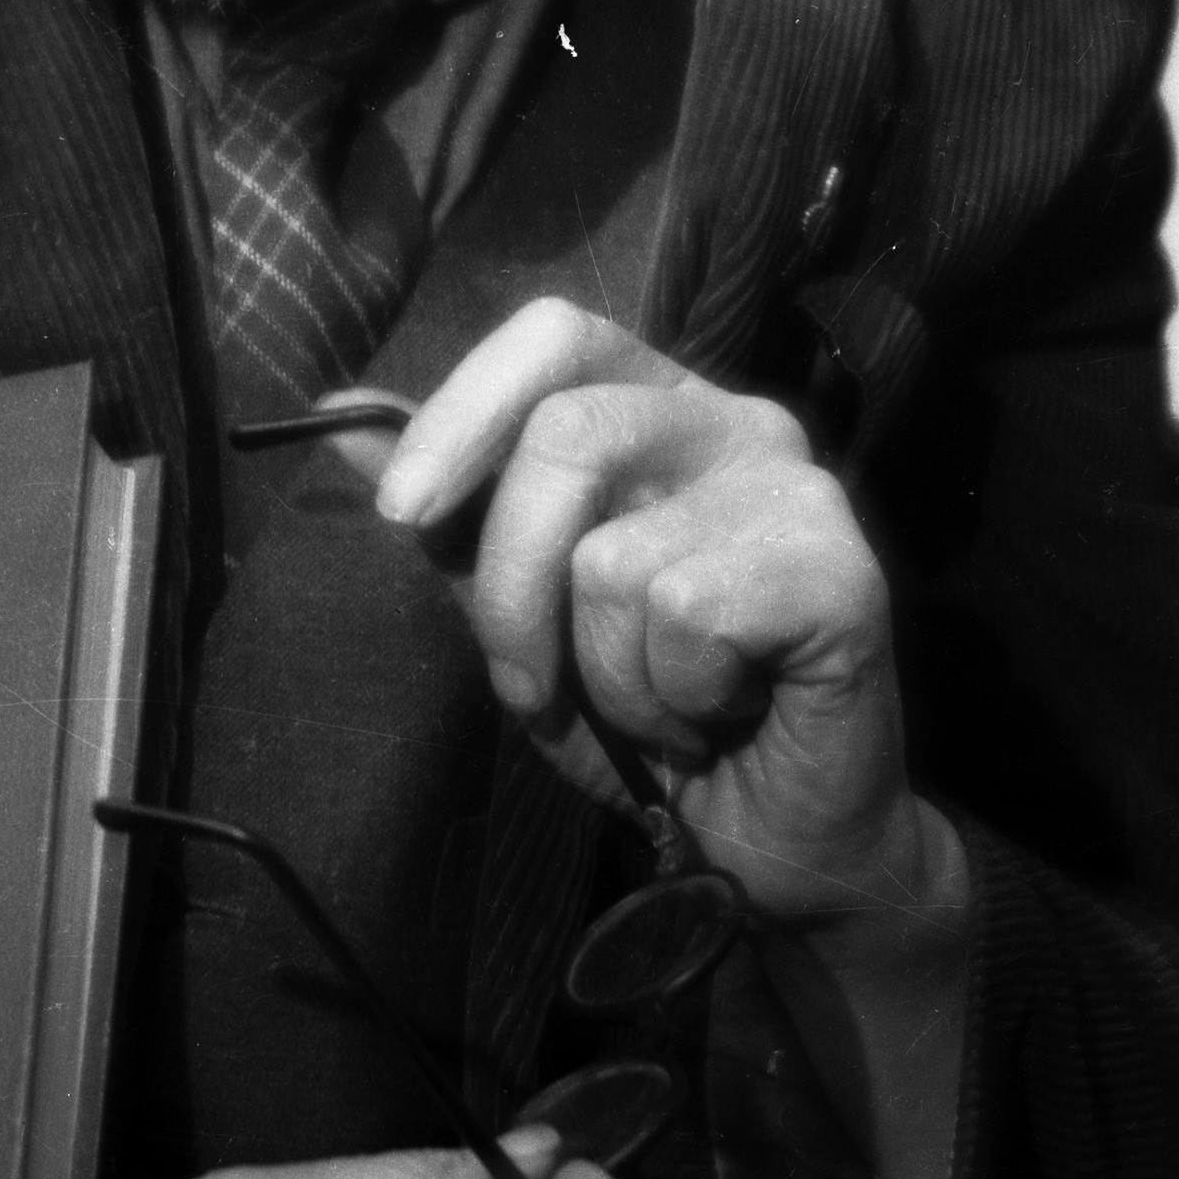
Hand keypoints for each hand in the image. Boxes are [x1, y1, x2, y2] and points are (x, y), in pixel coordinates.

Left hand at [372, 298, 937, 928]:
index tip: (401, 512)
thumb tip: (337, 418)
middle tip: (528, 688)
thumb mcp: (520, 613)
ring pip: (614, 557)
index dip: (465, 407)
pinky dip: (676, 697)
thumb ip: (449, 517)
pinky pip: (688, 616)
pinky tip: (725, 714)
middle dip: (512, 584)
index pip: (555, 333)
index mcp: (657, 407)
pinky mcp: (842, 567)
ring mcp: (798, 488)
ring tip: (663, 706)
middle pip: (569, 434)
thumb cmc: (644, 713)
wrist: (764, 845)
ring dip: (605, 674)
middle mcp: (735, 421)